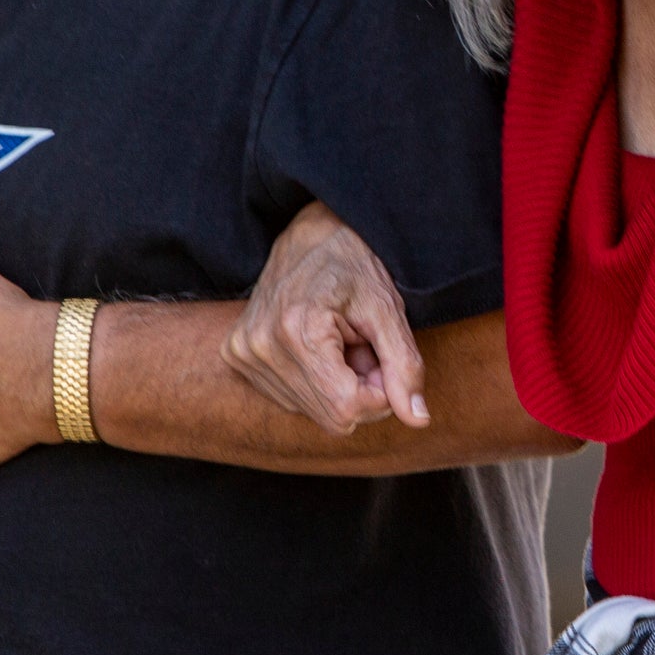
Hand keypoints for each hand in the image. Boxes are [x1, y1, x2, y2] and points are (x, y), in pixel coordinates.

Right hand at [224, 203, 425, 436]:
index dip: (379, 394)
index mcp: (296, 330)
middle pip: (331, 415)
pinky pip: (291, 398)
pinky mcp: (237, 356)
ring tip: (342, 343)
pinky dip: (316, 381)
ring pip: (312, 410)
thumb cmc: (354, 266)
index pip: (346, 408)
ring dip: (339, 386)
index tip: (385, 361)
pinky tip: (320, 347)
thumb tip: (418, 420)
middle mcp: (260, 345)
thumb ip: (404, 366)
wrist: (309, 234)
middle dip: (360, 390)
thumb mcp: (388, 310)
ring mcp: (243, 352)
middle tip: (366, 349)